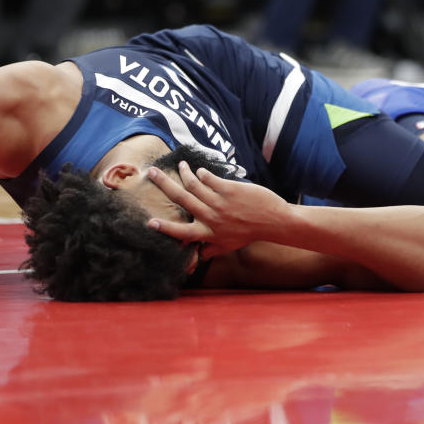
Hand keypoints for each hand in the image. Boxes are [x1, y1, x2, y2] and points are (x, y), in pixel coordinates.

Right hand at [146, 161, 290, 257]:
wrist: (273, 221)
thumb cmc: (249, 233)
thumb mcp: (228, 246)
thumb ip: (210, 250)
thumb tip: (197, 258)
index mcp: (208, 233)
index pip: (181, 232)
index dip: (165, 228)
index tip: (150, 223)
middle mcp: (211, 217)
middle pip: (182, 198)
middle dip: (164, 183)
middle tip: (152, 172)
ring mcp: (219, 202)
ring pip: (194, 184)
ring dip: (184, 172)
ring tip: (180, 165)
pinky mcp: (230, 189)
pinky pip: (210, 178)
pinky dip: (202, 173)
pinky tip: (200, 170)